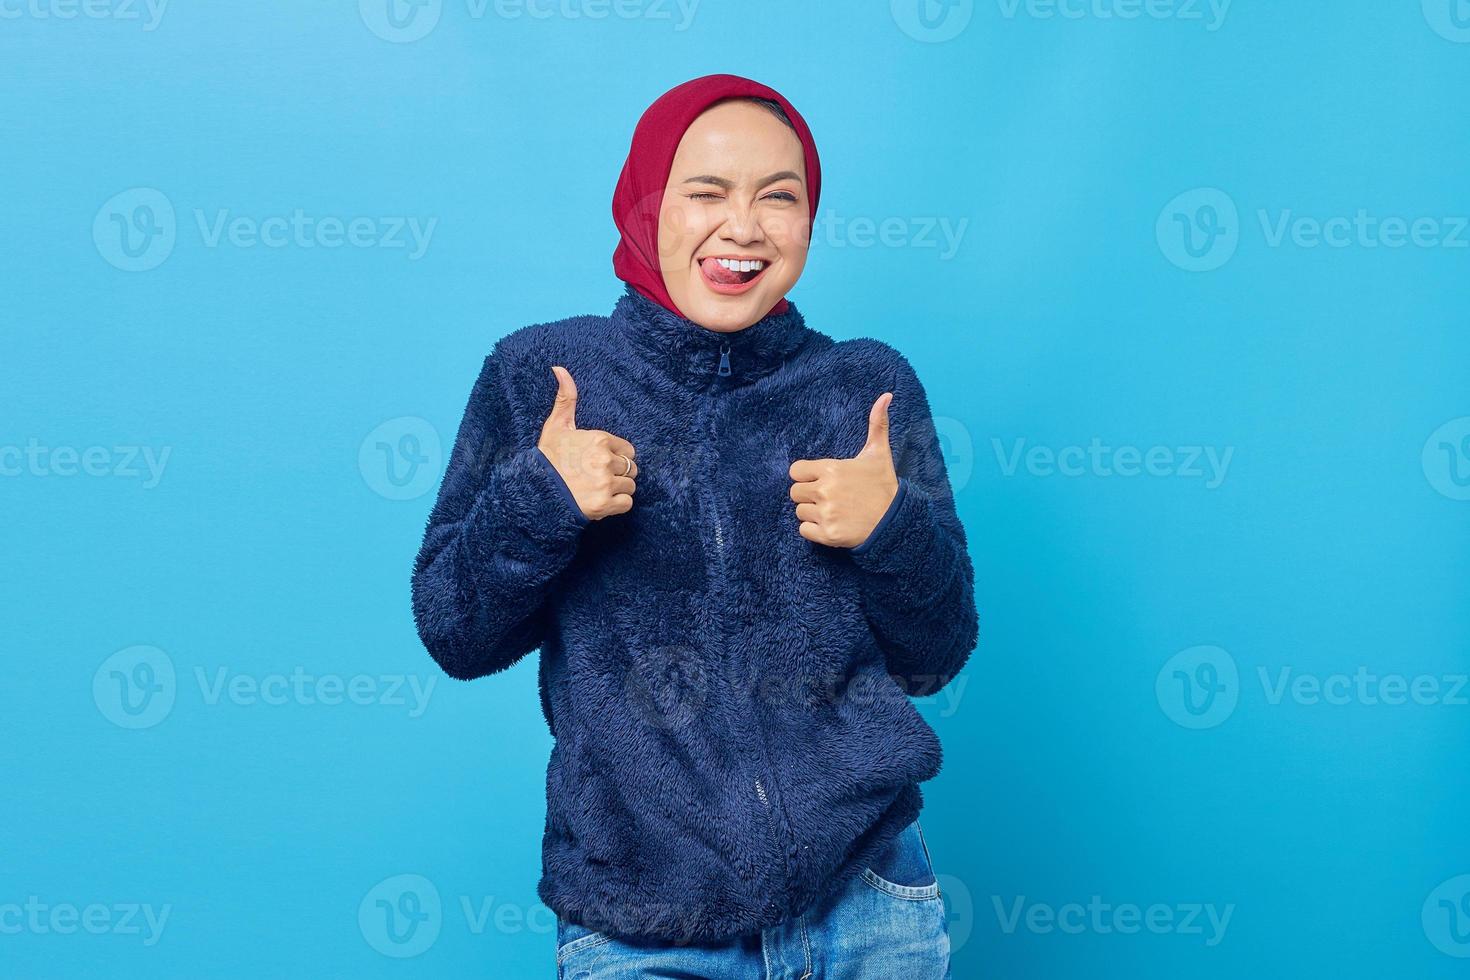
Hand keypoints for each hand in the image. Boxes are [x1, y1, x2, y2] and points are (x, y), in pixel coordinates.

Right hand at [537, 365, 637, 519]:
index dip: (615, 456)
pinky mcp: (605, 504)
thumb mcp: (556, 425)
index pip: (627, 449)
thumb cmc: (547, 458)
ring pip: (630, 486)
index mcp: (599, 439)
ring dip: (618, 489)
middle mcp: (604, 460)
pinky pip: (627, 503)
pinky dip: (617, 504)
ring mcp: (605, 483)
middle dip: (618, 473)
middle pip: (631, 468)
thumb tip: (559, 368)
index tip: (599, 461)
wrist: (535, 491)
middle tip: (598, 477)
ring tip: (598, 489)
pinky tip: (601, 500)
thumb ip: (566, 398)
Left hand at [788, 392, 899, 547]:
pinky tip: (831, 524)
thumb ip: (877, 424)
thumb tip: (886, 396)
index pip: (796, 471)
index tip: (821, 480)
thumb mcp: (879, 453)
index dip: (806, 475)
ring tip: (833, 511)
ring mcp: (826, 514)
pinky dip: (814, 530)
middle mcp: (825, 491)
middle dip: (808, 494)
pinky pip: (804, 531)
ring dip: (812, 512)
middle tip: (828, 497)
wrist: (895, 520)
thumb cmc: (884, 485)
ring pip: (800, 512)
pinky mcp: (828, 534)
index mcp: (831, 469)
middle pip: (795, 492)